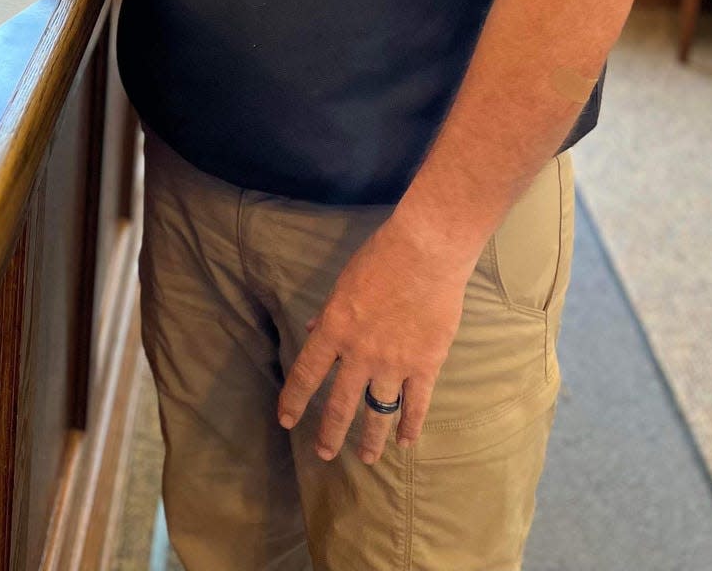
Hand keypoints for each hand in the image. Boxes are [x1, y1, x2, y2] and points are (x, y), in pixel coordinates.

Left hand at [277, 217, 473, 463]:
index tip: (285, 419)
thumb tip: (312, 327)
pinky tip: (406, 442)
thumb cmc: (380, 258)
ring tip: (366, 457)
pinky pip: (416, 405)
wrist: (426, 252)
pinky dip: (410, 426)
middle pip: (340, 405)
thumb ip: (328, 312)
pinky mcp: (425, 365)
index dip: (293, 400)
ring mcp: (393, 364)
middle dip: (329, 433)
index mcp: (334, 330)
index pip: (306, 374)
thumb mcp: (343, 282)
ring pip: (378, 413)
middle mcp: (359, 354)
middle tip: (323, 453)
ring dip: (370, 440)